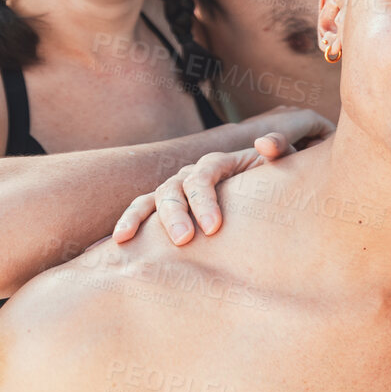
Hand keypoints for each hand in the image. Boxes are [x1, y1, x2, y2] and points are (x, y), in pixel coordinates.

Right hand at [111, 107, 328, 244]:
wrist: (266, 189)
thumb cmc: (275, 179)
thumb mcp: (283, 162)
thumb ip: (279, 150)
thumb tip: (266, 145)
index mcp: (217, 163)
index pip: (203, 177)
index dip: (205, 200)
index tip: (215, 228)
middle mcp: (190, 174)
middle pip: (173, 189)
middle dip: (175, 214)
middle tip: (185, 240)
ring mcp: (175, 191)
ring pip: (150, 200)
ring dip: (137, 218)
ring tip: (125, 241)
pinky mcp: (165, 209)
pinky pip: (140, 215)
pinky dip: (125, 226)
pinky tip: (107, 246)